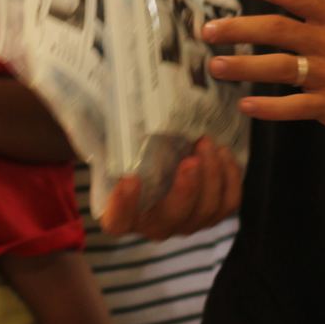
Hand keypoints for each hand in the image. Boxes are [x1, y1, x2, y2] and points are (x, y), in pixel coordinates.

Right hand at [99, 136, 240, 240]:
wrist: (157, 155)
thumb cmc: (130, 151)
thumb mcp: (113, 143)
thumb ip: (105, 133)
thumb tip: (94, 98)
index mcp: (122, 214)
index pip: (117, 221)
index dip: (123, 206)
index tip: (129, 179)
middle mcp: (153, 225)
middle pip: (171, 219)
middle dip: (185, 190)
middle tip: (191, 160)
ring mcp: (186, 222)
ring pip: (204, 212)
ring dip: (211, 178)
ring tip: (207, 143)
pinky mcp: (212, 211)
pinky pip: (228, 204)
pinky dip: (229, 179)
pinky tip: (222, 152)